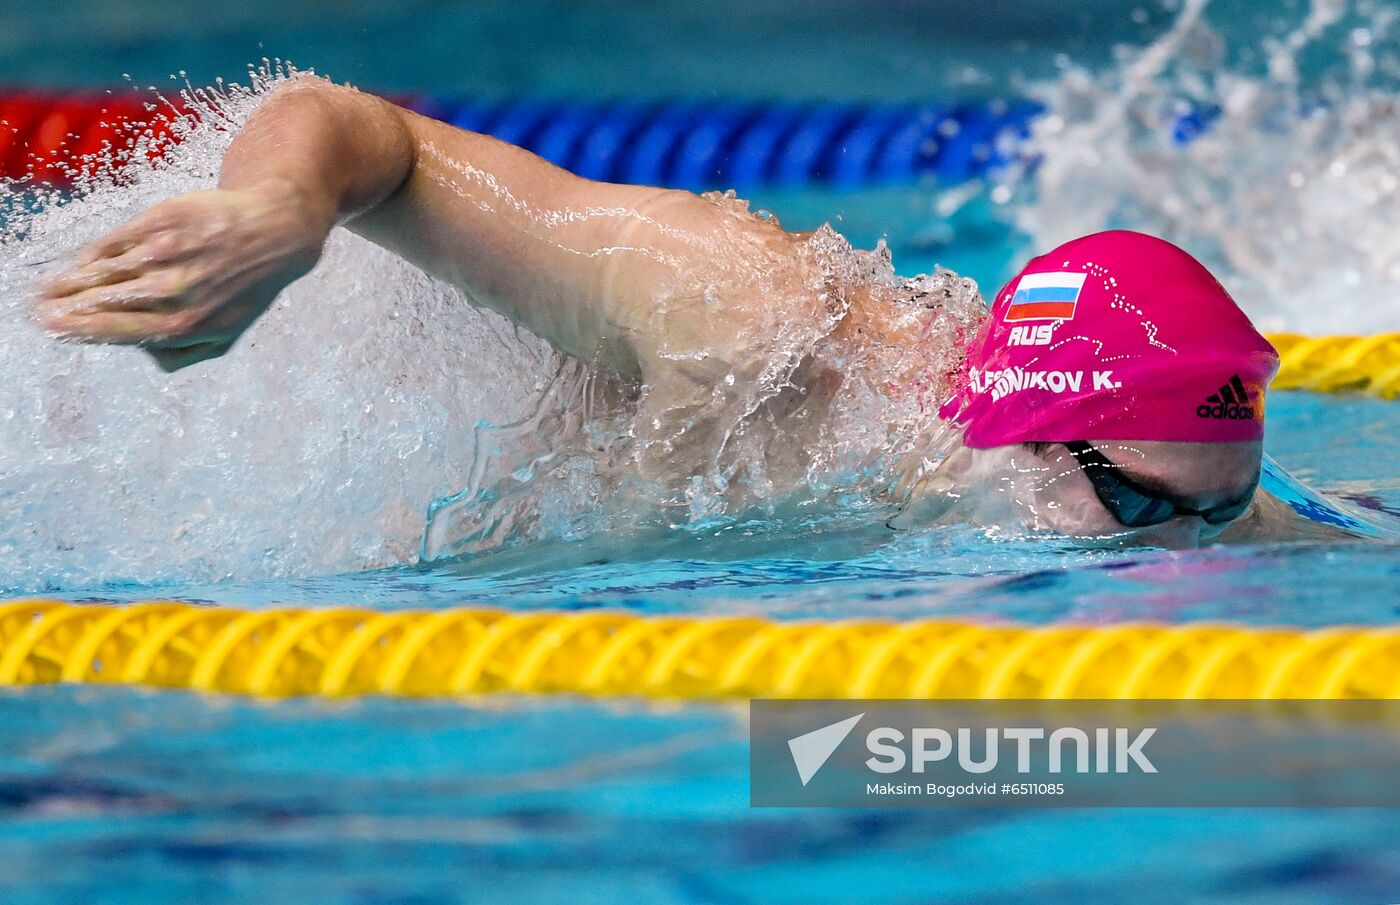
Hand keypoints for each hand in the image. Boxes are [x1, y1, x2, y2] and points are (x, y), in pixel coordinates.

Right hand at [34, 185, 328, 370]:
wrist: (273, 232)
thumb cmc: (244, 289)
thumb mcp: (225, 335)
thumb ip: (181, 353)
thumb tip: (140, 353)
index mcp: (186, 324)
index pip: (117, 330)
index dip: (80, 331)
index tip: (55, 330)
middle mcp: (173, 291)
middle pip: (102, 302)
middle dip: (64, 308)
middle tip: (38, 312)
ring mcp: (165, 253)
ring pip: (103, 272)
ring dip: (70, 282)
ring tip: (48, 290)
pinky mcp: (161, 222)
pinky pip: (115, 242)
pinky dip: (94, 255)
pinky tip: (81, 264)